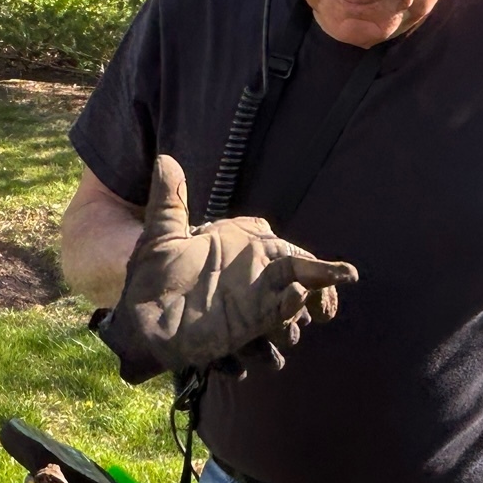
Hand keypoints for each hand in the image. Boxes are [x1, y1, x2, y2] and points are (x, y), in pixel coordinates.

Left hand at [95, 155, 355, 381]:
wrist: (139, 319)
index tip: (324, 254)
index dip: (305, 252)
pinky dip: (288, 308)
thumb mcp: (160, 236)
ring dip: (310, 297)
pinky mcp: (246, 325)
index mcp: (240, 246)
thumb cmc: (151, 277)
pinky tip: (296, 299)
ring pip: (295, 297)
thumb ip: (169, 200)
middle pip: (300, 272)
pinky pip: (275, 315)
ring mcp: (251, 300)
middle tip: (344, 276)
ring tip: (317, 294)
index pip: (282, 246)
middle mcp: (252, 273)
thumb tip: (164, 158)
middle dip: (323, 277)